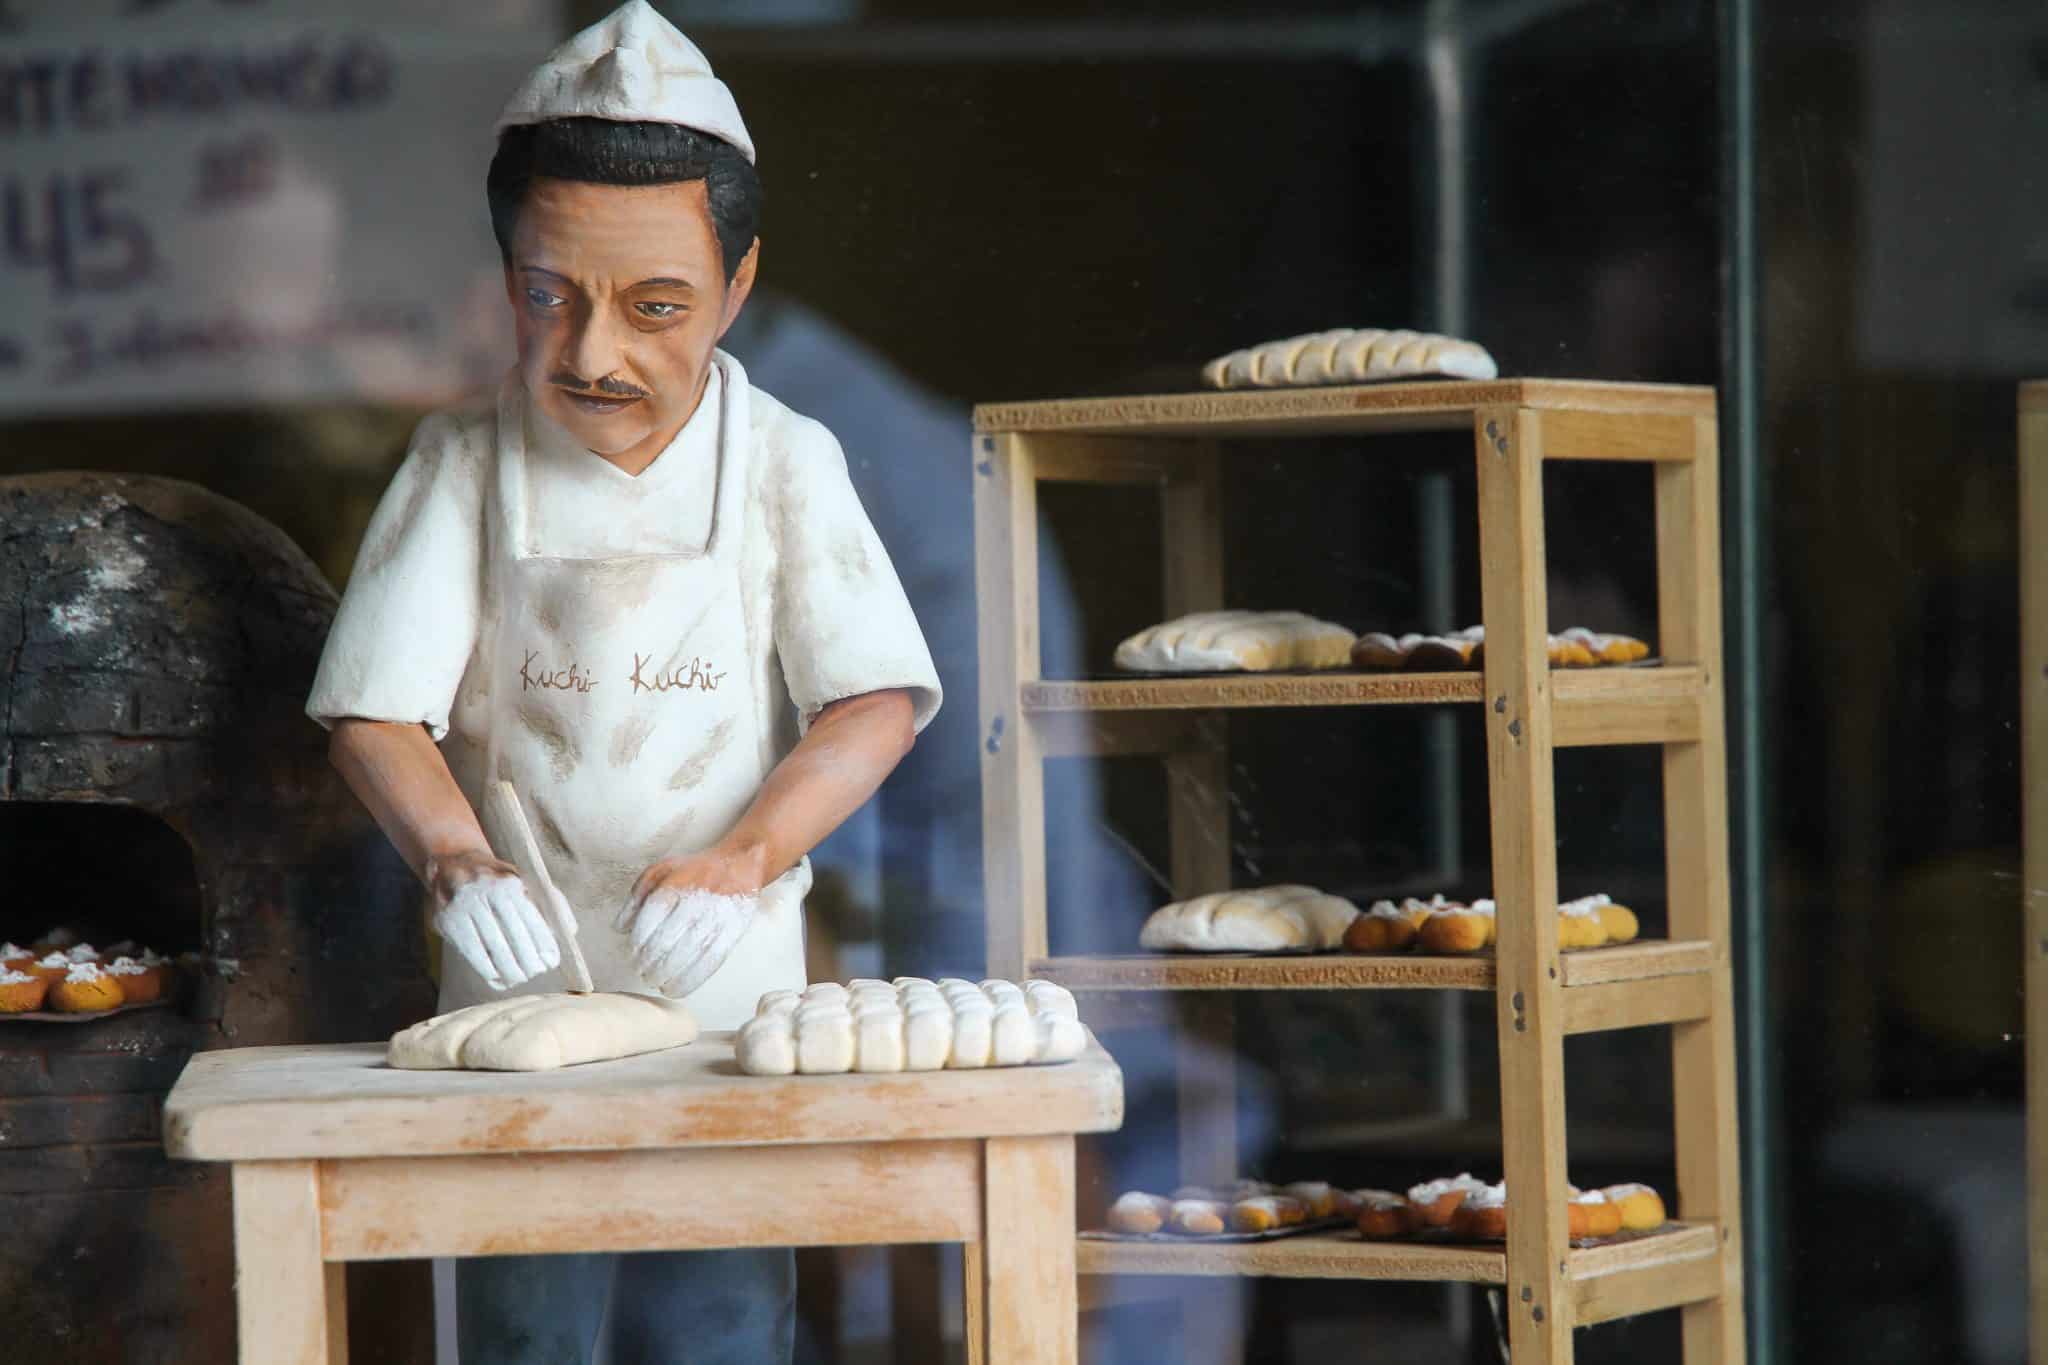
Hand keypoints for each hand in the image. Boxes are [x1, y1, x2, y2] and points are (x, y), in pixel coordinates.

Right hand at [426, 850, 561, 991]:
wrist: (454, 863)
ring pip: (494, 948)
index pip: (533, 920)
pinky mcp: (448, 921)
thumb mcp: (525, 879)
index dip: (544, 945)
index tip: (552, 961)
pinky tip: (497, 976)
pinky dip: (487, 969)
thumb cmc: (499, 879)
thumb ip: (551, 902)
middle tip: (536, 972)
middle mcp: (487, 892)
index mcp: (511, 882)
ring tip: (519, 977)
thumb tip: (570, 931)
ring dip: (510, 969)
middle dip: (529, 961)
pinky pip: (473, 952)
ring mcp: (465, 906)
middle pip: (514, 937)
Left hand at [615, 843, 767, 996]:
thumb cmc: (693, 871)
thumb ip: (635, 898)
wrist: (739, 864)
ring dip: (667, 975)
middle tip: (642, 972)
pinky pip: (711, 962)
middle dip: (649, 963)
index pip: (651, 918)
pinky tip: (677, 989)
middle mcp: (697, 899)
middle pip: (667, 940)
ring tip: (656, 982)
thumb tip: (619, 929)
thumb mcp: (659, 872)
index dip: (638, 942)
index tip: (632, 954)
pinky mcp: (733, 931)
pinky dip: (691, 980)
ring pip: (688, 954)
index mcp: (675, 884)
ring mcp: (717, 916)